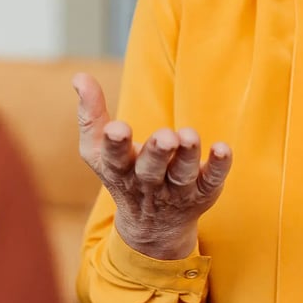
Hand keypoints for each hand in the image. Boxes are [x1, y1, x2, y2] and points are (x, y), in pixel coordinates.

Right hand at [73, 72, 231, 259]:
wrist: (152, 226)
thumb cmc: (124, 173)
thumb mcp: (100, 151)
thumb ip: (91, 115)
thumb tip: (80, 76)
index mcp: (119, 170)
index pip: (114, 159)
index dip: (115, 144)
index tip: (117, 128)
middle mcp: (148, 183)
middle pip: (151, 169)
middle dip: (157, 152)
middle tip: (165, 136)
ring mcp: (176, 190)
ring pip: (182, 174)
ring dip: (187, 156)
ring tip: (189, 136)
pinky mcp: (202, 191)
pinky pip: (212, 180)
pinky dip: (218, 166)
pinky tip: (222, 149)